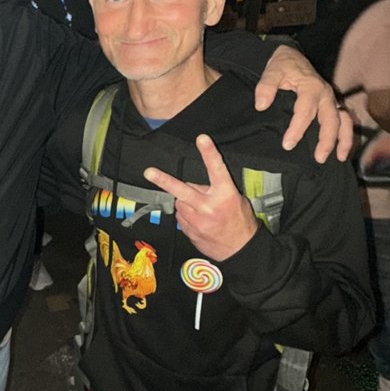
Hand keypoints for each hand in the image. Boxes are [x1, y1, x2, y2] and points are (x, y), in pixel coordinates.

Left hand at [145, 135, 257, 261]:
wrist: (240, 251)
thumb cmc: (241, 223)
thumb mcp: (238, 201)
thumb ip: (219, 190)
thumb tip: (201, 184)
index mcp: (225, 195)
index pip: (217, 169)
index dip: (209, 153)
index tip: (201, 138)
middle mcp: (209, 207)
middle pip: (182, 190)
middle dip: (163, 180)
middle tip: (148, 172)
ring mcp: (197, 221)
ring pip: (180, 202)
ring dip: (186, 201)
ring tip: (200, 208)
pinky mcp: (189, 231)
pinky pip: (181, 216)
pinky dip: (186, 214)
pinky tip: (199, 220)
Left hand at [255, 44, 352, 163]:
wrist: (291, 55)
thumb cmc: (282, 65)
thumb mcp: (272, 71)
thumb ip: (266, 87)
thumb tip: (261, 105)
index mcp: (311, 87)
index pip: (306, 111)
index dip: (297, 129)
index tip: (287, 144)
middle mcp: (325, 94)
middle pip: (331, 119)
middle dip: (327, 140)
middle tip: (319, 158)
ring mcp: (331, 99)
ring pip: (344, 120)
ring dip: (343, 139)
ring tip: (339, 158)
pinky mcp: (332, 104)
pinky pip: (344, 120)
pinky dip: (346, 134)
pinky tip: (341, 150)